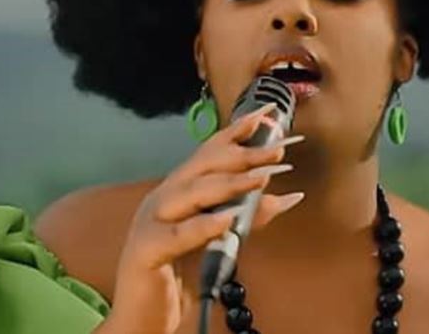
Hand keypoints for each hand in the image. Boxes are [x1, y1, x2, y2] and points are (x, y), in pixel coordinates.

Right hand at [100, 102, 305, 333]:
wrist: (140, 316)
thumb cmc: (177, 276)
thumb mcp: (219, 242)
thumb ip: (248, 219)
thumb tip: (288, 196)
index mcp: (177, 191)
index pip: (208, 153)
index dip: (237, 132)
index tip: (267, 116)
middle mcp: (162, 198)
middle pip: (201, 166)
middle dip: (241, 153)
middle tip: (276, 147)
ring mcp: (151, 221)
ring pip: (191, 192)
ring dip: (229, 184)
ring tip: (261, 178)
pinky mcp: (146, 249)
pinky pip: (177, 234)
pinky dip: (203, 225)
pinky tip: (227, 219)